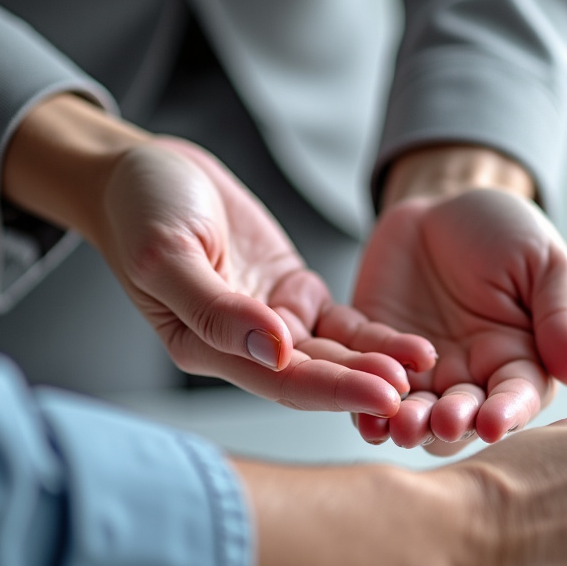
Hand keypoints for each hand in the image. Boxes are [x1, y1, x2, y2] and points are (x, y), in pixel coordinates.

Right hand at [2, 96, 434, 414]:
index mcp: (204, 347)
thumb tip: (270, 351)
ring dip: (375, 361)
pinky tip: (410, 345)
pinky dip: (372, 335)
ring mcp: (270, 323)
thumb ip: (215, 307)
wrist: (146, 169)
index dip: (331, 390)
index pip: (278, 380)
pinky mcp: (292, 295)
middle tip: (418, 394)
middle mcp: (241, 346)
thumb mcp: (167, 252)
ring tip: (425, 365)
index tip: (382, 395)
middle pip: (312, 374)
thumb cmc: (142, 208)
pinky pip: (339, 324)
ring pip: (332, 353)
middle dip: (364, 383)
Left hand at [353, 189, 566, 451]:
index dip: (505, 413)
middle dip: (451, 423)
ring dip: (406, 422)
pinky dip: (364, 400)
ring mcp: (422, 372)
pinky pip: (369, 383)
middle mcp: (471, 378)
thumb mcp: (544, 263)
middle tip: (440, 423)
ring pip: (414, 413)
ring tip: (396, 425)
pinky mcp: (376, 355)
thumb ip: (562, 317)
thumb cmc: (506, 231)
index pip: (517, 397)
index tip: (492, 423)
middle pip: (462, 417)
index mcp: (520, 361)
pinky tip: (361, 406)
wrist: (444, 203)